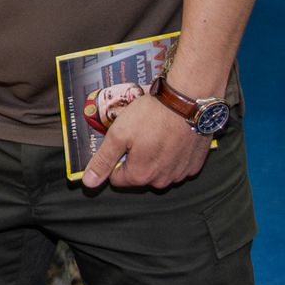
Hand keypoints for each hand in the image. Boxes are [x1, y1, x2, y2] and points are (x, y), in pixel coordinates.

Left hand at [81, 93, 212, 189]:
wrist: (187, 101)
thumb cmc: (152, 116)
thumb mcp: (118, 135)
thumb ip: (103, 160)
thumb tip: (89, 182)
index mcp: (140, 175)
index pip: (117, 178)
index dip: (115, 159)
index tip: (121, 142)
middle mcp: (162, 180)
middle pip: (139, 175)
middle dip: (135, 158)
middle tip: (139, 135)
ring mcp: (181, 173)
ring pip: (159, 171)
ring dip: (155, 157)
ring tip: (156, 134)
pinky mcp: (195, 163)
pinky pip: (178, 164)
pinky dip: (173, 154)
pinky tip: (172, 137)